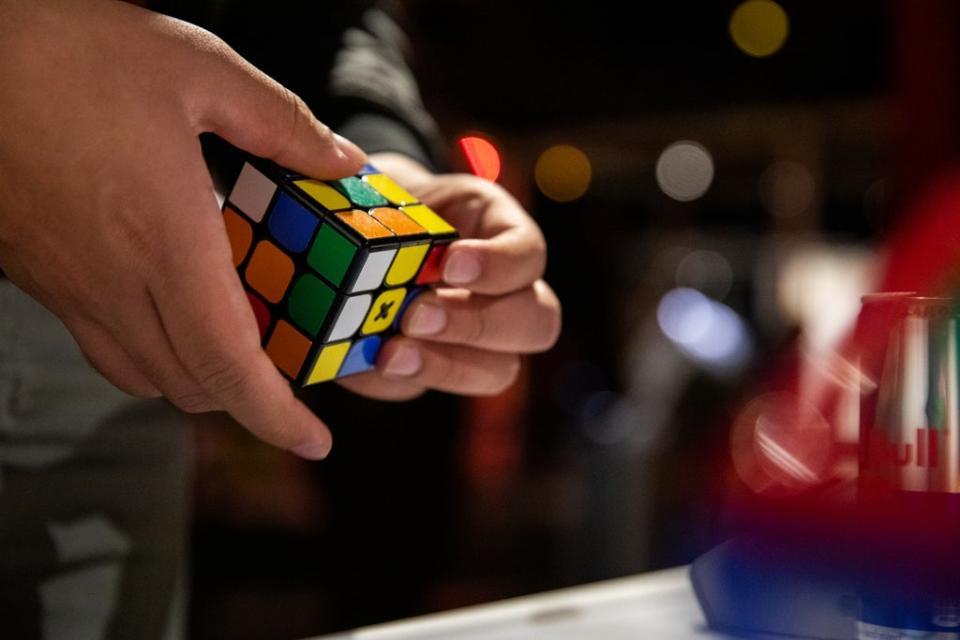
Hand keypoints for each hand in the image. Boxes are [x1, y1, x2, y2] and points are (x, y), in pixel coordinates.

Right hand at [0, 0, 366, 458]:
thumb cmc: (69, 49)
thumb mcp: (200, 69)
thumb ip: (282, 124)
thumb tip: (342, 161)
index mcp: (165, 239)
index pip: (228, 365)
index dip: (276, 417)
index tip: (313, 442)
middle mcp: (112, 280)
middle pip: (191, 385)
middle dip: (249, 398)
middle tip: (290, 372)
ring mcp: (68, 284)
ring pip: (144, 375)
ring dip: (201, 377)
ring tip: (241, 342)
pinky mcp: (38, 274)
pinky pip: (105, 344)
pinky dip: (153, 352)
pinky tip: (175, 306)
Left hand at [338, 153, 561, 399]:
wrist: (360, 233)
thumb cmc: (387, 203)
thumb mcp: (388, 186)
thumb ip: (375, 191)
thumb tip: (350, 196)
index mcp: (502, 232)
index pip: (529, 254)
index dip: (500, 264)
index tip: (451, 264)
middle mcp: (508, 293)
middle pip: (538, 322)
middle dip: (478, 323)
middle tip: (417, 315)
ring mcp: (480, 342)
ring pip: (499, 371)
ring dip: (448, 366)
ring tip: (391, 353)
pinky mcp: (436, 370)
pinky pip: (432, 388)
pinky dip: (401, 379)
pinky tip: (369, 362)